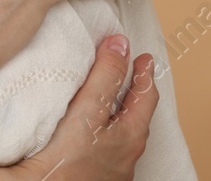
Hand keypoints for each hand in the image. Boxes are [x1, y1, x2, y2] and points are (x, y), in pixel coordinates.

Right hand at [8, 36, 157, 180]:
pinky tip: (84, 131)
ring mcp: (109, 171)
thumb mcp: (88, 112)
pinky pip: (102, 148)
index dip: (144, 73)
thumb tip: (119, 44)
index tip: (143, 58)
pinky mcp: (90, 178)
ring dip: (115, 113)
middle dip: (132, 93)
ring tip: (106, 98)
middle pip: (135, 117)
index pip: (146, 96)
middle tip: (129, 72)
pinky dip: (100, 132)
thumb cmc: (64, 164)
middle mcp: (125, 157)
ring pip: (118, 134)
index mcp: (131, 138)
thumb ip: (105, 77)